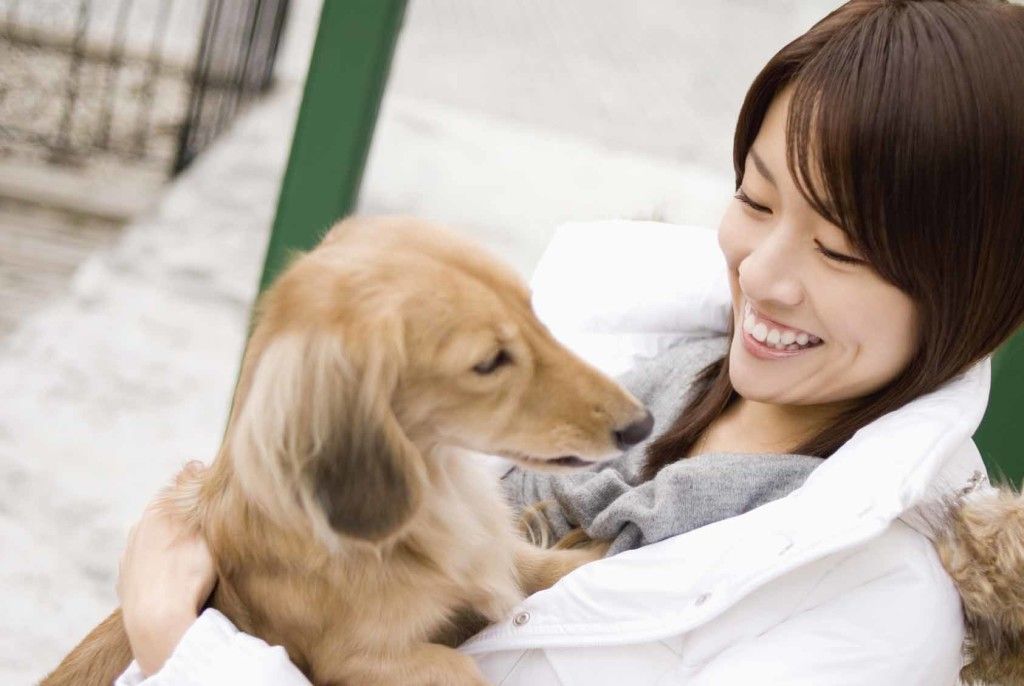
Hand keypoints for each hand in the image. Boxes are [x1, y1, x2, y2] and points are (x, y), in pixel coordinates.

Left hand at [117, 461, 215, 675]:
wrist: (157, 620)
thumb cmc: (188, 572)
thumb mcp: (204, 528)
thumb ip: (198, 495)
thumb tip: (195, 463)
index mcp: (157, 511)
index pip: (180, 486)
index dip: (199, 488)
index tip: (215, 496)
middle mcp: (137, 529)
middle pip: (165, 512)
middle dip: (184, 516)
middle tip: (208, 528)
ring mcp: (128, 557)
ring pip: (153, 539)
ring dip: (170, 542)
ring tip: (192, 558)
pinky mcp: (125, 582)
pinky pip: (145, 565)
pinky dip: (159, 566)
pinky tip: (173, 577)